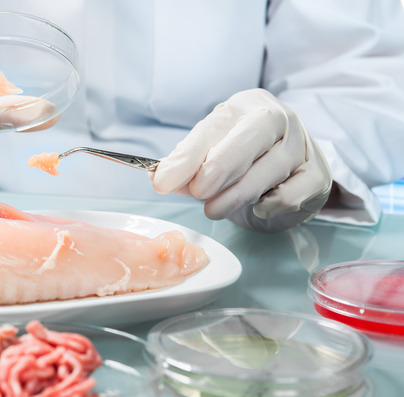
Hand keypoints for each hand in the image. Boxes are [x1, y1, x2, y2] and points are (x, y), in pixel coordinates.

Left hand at [152, 88, 331, 231]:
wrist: (290, 171)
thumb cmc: (242, 159)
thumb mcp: (210, 154)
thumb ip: (186, 165)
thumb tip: (159, 178)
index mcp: (243, 106)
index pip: (212, 128)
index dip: (186, 157)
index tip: (163, 182)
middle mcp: (278, 117)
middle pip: (247, 141)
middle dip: (217, 172)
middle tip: (197, 194)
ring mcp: (302, 144)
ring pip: (266, 173)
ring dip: (234, 198)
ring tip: (215, 209)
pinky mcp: (317, 174)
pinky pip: (290, 195)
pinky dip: (269, 206)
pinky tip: (257, 206)